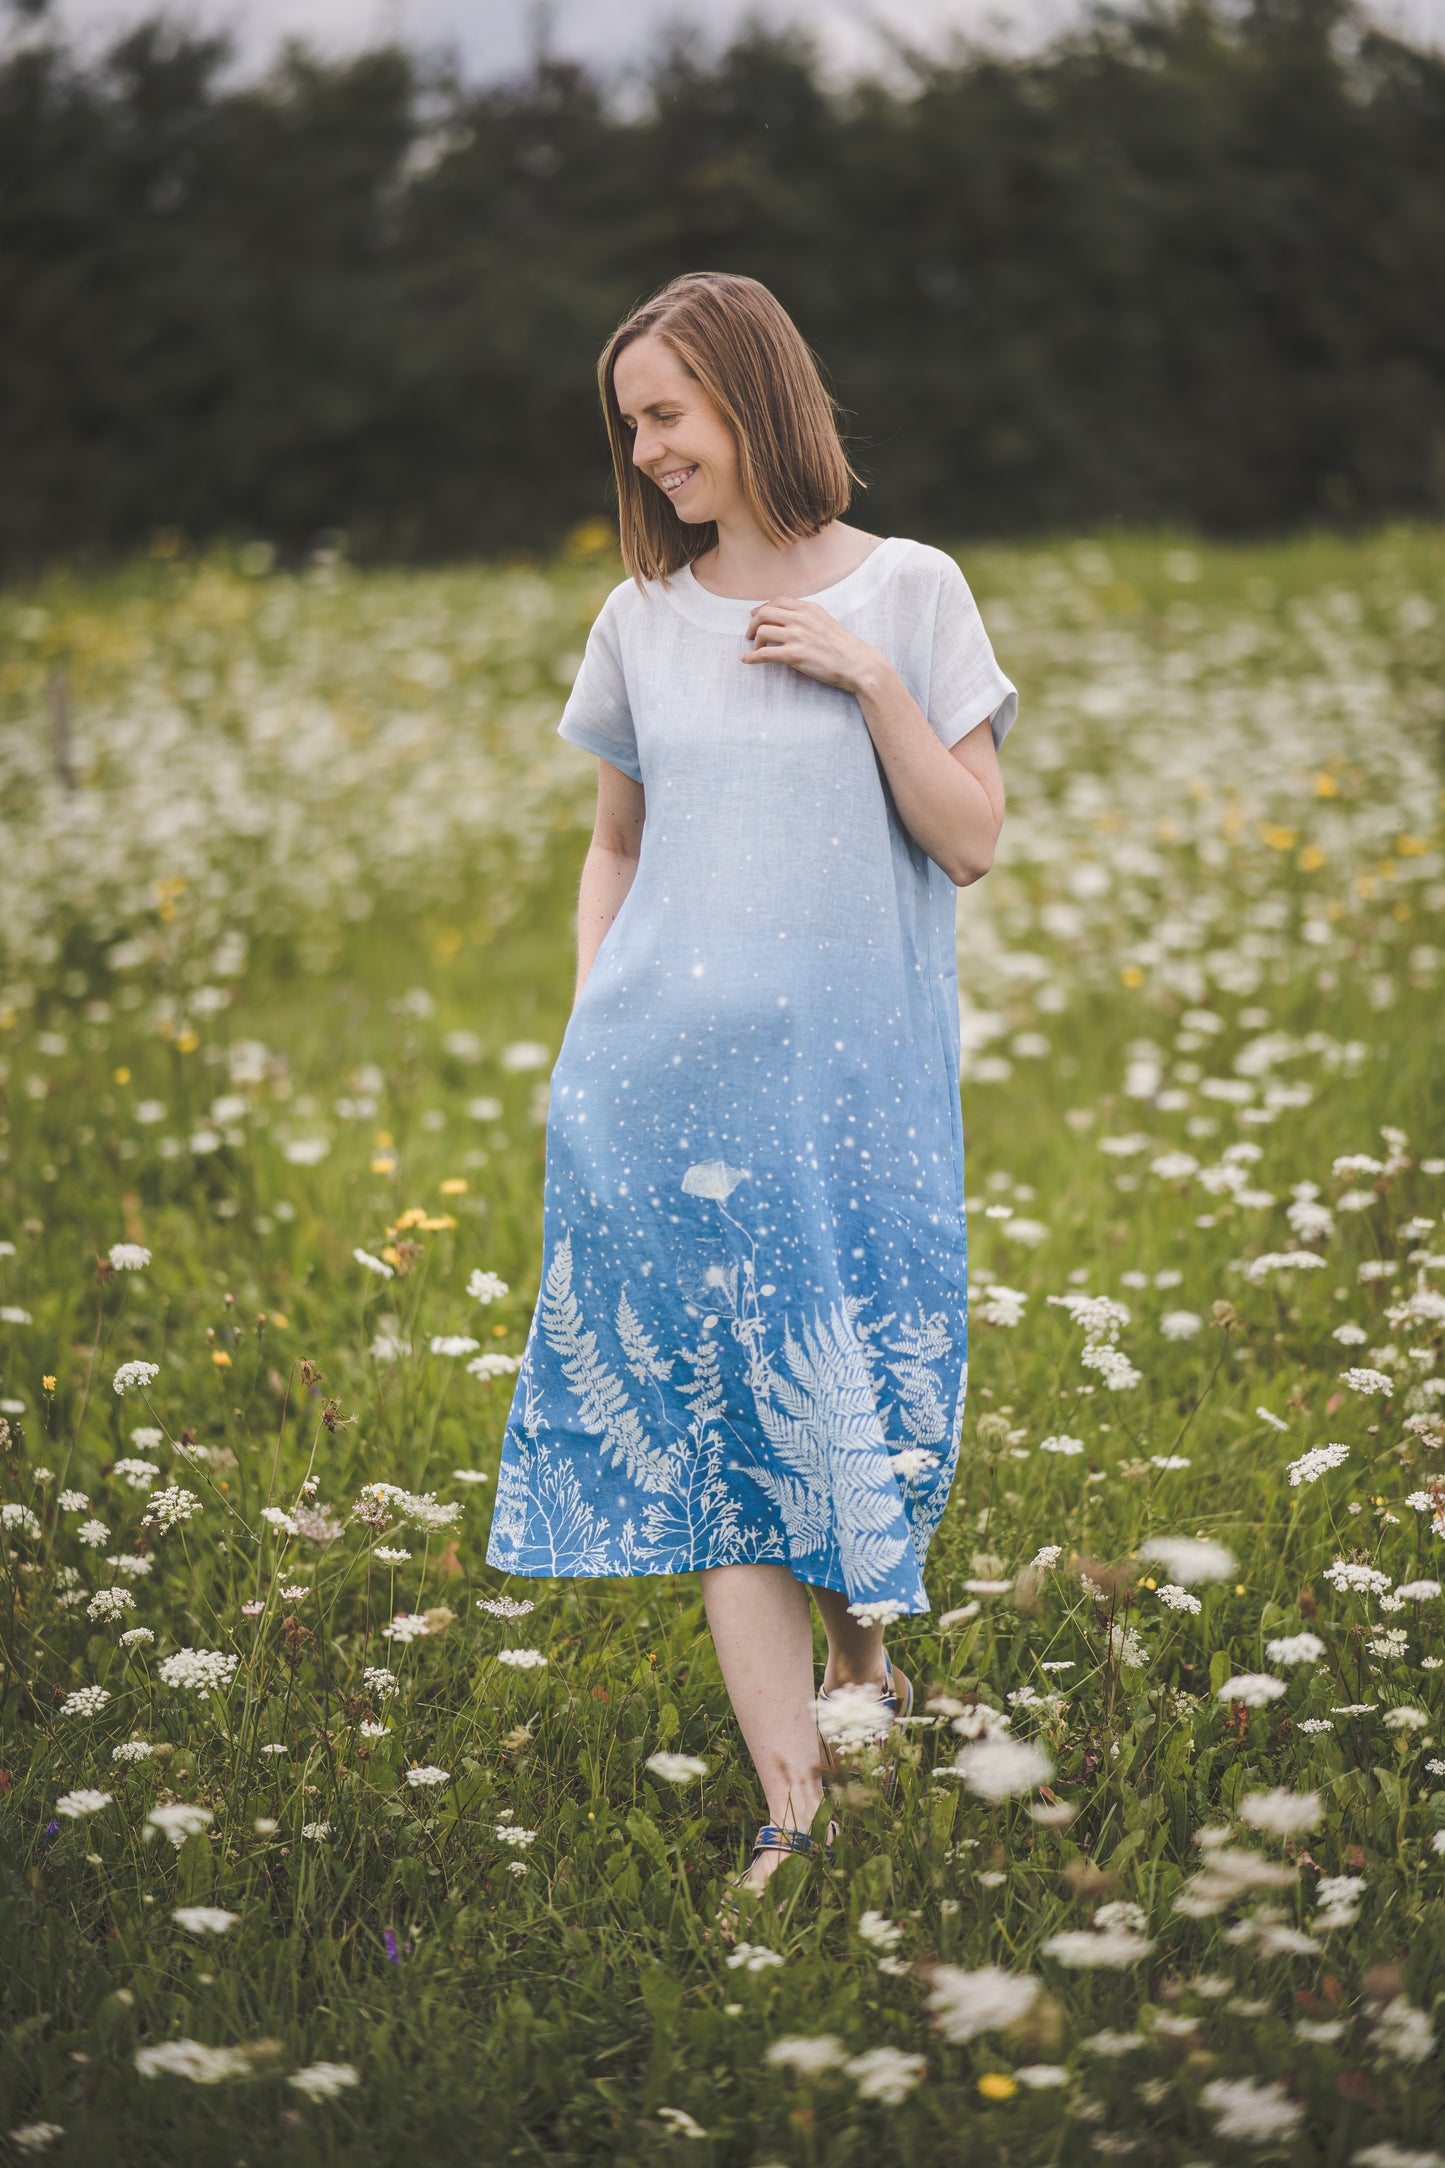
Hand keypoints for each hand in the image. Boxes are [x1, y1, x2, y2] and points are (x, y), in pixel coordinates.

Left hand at [741, 597, 885, 695]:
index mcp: (809, 608)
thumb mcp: (825, 622)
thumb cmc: (843, 647)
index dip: (762, 608)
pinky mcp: (795, 655)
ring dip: (754, 640)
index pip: (777, 601)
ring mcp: (797, 636)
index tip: (755, 616)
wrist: (857, 663)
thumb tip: (787, 620)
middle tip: (750, 634)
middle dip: (753, 624)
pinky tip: (747, 661)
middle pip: (764, 613)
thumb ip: (807, 617)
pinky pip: (764, 653)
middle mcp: (801, 618)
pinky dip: (752, 657)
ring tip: (756, 648)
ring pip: (762, 631)